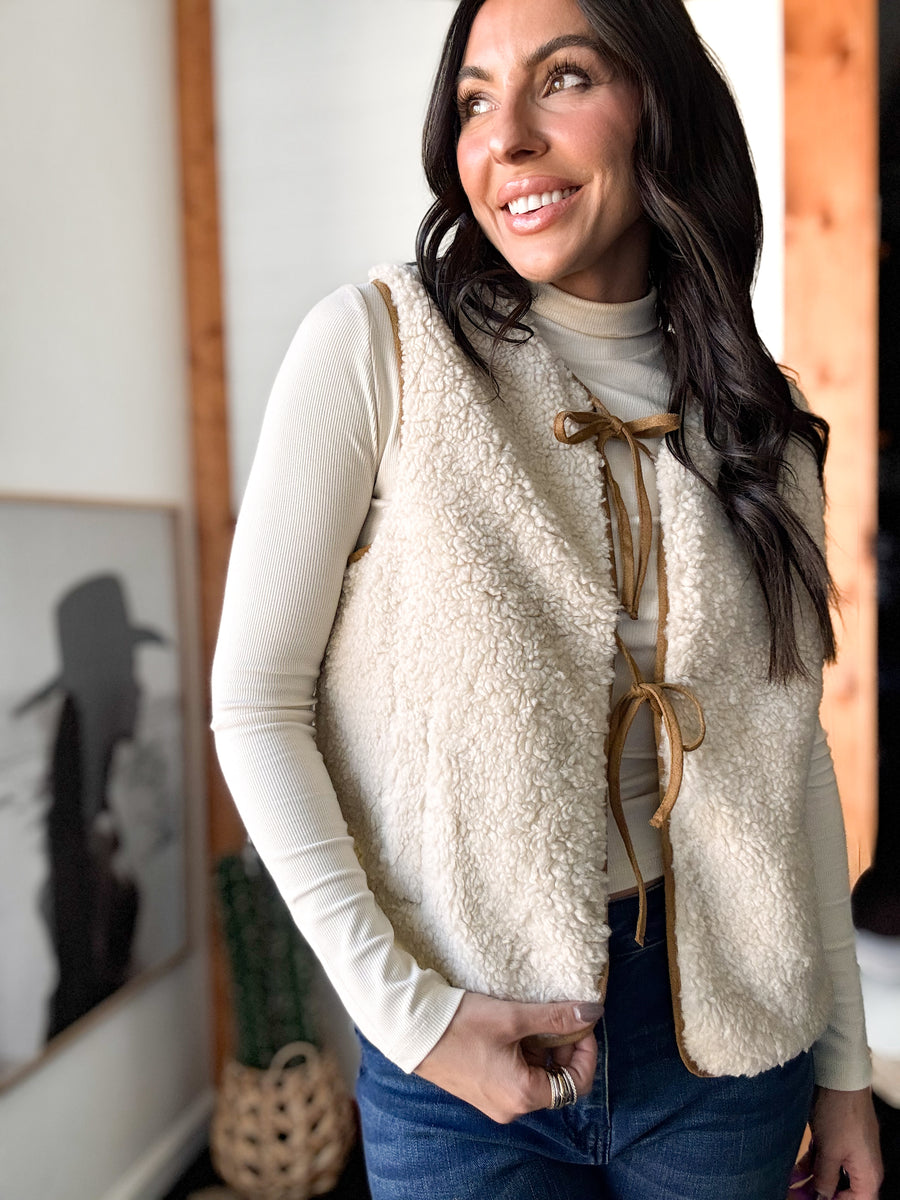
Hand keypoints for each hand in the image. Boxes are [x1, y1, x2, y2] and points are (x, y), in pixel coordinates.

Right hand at [413, 991, 601, 1123]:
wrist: (412, 1030)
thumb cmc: (461, 1025)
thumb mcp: (512, 1017)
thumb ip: (555, 1017)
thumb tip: (593, 1012)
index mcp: (523, 1095)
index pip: (576, 1084)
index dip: (585, 1053)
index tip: (580, 1024)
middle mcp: (511, 1108)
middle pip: (556, 1082)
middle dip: (561, 1048)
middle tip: (554, 1017)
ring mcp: (495, 1102)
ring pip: (535, 1077)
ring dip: (541, 1049)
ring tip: (528, 1019)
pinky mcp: (482, 1092)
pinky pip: (515, 1077)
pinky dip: (522, 1054)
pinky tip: (510, 1029)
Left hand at [801, 1085, 882, 1198]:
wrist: (839, 1077)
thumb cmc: (839, 1115)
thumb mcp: (830, 1151)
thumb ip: (825, 1178)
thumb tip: (821, 1197)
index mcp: (868, 1173)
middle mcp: (861, 1165)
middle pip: (843, 1191)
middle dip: (819, 1194)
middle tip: (795, 1195)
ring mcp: (848, 1150)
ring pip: (831, 1174)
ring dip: (811, 1181)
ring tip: (789, 1186)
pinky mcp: (836, 1137)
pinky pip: (825, 1158)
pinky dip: (811, 1165)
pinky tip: (793, 1170)